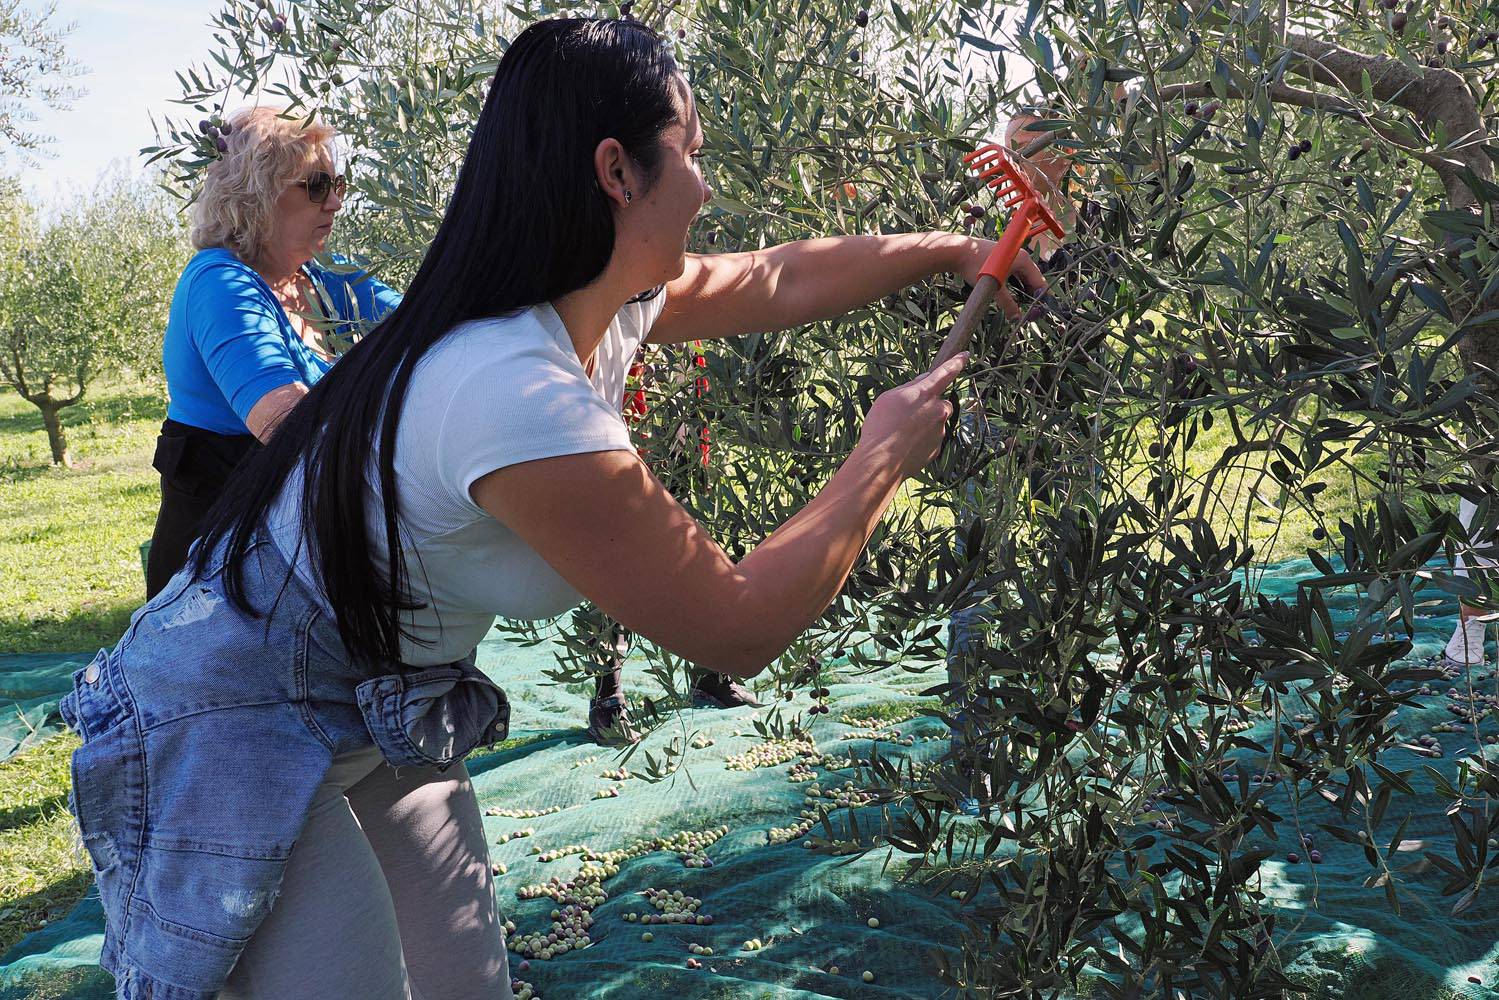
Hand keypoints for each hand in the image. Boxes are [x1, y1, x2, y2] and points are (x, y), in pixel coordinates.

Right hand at [858, 352, 968, 478]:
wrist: (881, 462)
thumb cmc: (881, 426)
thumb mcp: (888, 398)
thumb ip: (909, 387)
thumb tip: (923, 380)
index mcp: (925, 393)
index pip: (946, 372)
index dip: (957, 362)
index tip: (966, 355)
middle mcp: (938, 410)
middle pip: (941, 402)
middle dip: (930, 406)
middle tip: (907, 415)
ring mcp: (940, 430)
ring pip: (935, 422)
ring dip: (923, 424)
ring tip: (901, 434)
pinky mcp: (937, 448)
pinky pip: (931, 439)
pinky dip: (920, 440)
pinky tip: (904, 445)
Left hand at [953, 238, 1048, 321]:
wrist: (957, 252)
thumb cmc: (976, 266)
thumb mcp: (994, 287)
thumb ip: (1007, 303)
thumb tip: (1017, 319)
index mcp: (1024, 260)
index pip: (1039, 281)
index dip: (1040, 298)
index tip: (1038, 312)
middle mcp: (1020, 256)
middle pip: (1032, 279)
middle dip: (1031, 295)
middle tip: (1030, 312)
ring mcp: (1012, 256)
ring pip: (1022, 277)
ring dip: (1022, 291)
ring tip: (1020, 306)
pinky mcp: (1003, 259)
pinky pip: (1014, 274)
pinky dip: (1015, 285)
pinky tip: (1010, 295)